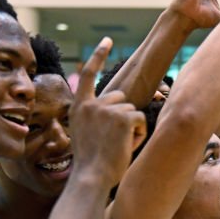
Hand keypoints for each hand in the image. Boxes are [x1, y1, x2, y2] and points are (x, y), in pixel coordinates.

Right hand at [69, 38, 148, 186]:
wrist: (91, 178)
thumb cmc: (91, 165)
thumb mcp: (85, 134)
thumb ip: (95, 118)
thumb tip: (118, 108)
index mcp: (78, 107)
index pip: (88, 74)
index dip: (98, 56)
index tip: (107, 41)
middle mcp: (90, 104)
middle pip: (121, 98)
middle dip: (124, 117)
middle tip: (114, 142)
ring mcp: (106, 109)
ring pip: (132, 111)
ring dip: (131, 129)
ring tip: (117, 147)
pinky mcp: (122, 116)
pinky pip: (140, 119)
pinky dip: (138, 134)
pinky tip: (126, 146)